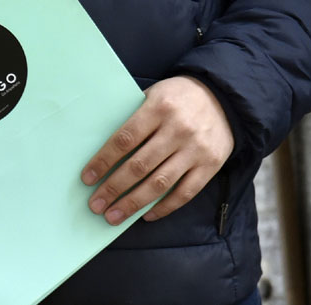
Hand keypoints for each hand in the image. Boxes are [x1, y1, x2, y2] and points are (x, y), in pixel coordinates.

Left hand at [81, 76, 233, 224]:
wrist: (223, 97)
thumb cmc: (177, 97)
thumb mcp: (153, 94)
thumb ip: (133, 117)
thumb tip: (103, 150)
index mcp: (159, 108)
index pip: (124, 139)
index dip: (104, 161)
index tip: (87, 178)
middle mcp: (178, 129)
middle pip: (139, 166)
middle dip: (114, 188)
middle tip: (95, 204)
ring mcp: (196, 149)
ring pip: (160, 183)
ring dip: (134, 203)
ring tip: (114, 216)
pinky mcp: (210, 165)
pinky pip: (185, 193)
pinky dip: (164, 207)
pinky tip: (146, 215)